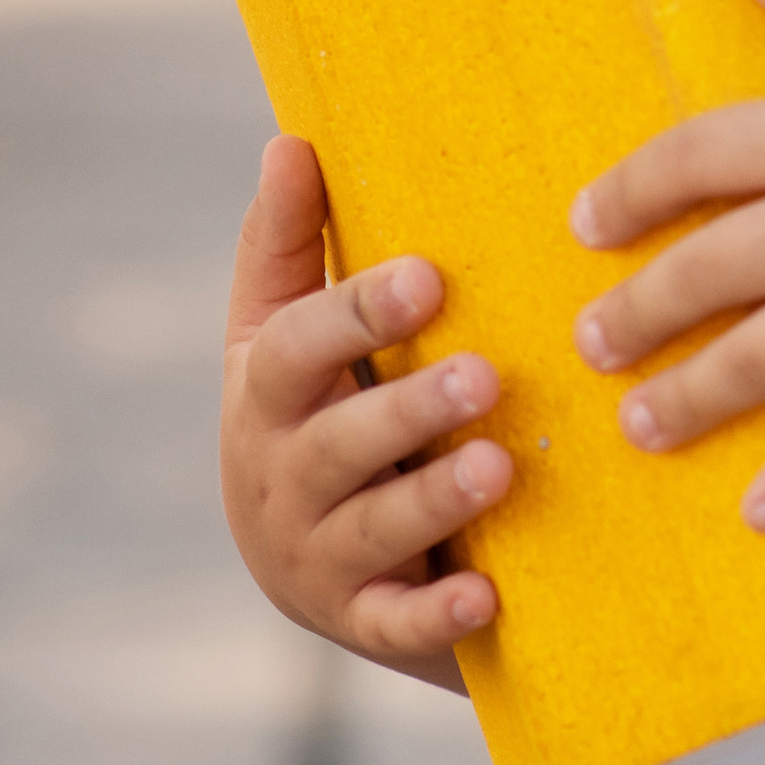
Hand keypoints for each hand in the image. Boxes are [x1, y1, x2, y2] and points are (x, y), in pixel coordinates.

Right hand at [220, 133, 511, 685]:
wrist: (324, 564)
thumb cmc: (325, 411)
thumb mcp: (293, 333)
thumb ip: (290, 245)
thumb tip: (289, 140)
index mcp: (265, 393)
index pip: (295, 346)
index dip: (357, 311)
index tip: (429, 276)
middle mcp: (277, 475)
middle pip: (334, 443)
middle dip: (406, 410)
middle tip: (484, 377)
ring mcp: (314, 556)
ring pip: (371, 529)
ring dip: (433, 500)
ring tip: (499, 467)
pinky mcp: (361, 622)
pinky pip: (395, 624)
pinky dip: (436, 614)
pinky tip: (486, 594)